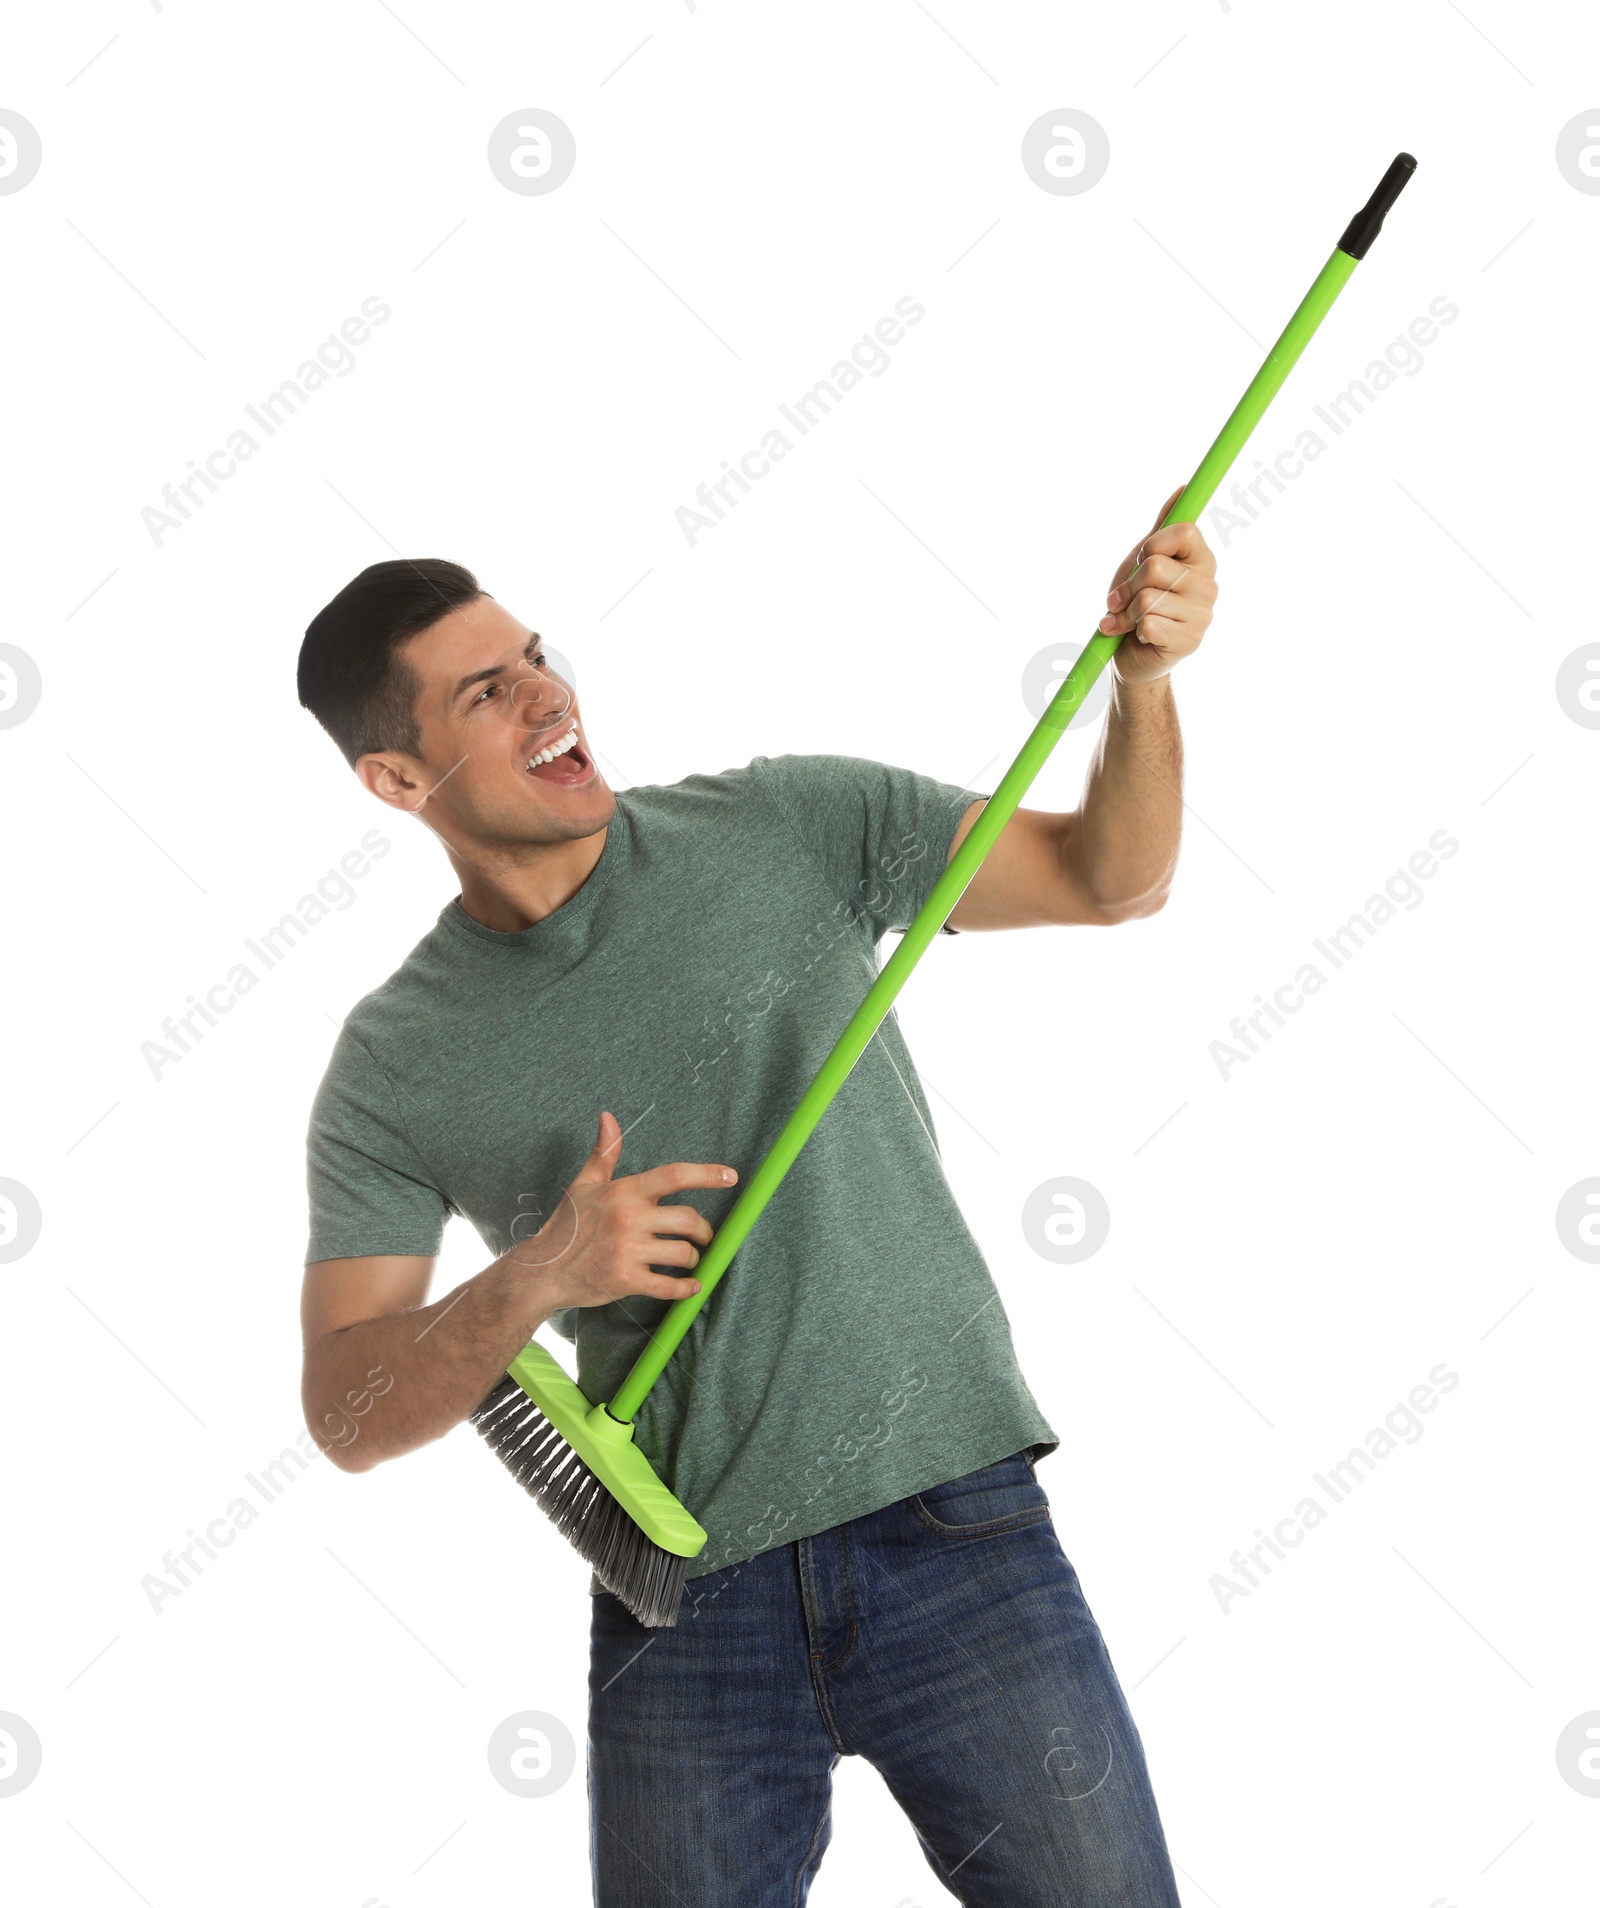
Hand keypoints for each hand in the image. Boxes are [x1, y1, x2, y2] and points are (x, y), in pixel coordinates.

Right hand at [506, 1110, 735, 1309]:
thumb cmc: (566, 1226)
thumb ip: (604, 1152)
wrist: (543, 1271)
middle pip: (689, 1220)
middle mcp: (629, 1219)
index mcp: (624, 1192)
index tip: (731, 1176)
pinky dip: (686, 1288)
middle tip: (703, 1236)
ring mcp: (628, 1251)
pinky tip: (691, 1286)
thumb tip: (608, 1116)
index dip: (707, 1174)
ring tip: (688, 1259)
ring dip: (694, 1259)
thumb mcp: (584, 1184)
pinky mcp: (627, 1281)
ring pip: (683, 1253)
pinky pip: (669, 1286)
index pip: (674, 1176)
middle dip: (703, 1230)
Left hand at [1098, 486, 1217, 686]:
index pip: (1185, 531)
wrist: (1130, 654)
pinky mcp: (1190, 642)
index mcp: (1202, 560)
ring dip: (1125, 612)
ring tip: (1125, 620)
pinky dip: (1132, 631)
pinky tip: (1136, 637)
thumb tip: (1183, 488)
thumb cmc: (1139, 603)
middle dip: (1127, 585)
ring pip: (1147, 598)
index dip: (1152, 545)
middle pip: (1155, 567)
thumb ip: (1163, 528)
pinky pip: (1148, 624)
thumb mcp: (1145, 560)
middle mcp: (1209, 586)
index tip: (1141, 560)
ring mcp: (1203, 616)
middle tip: (1121, 599)